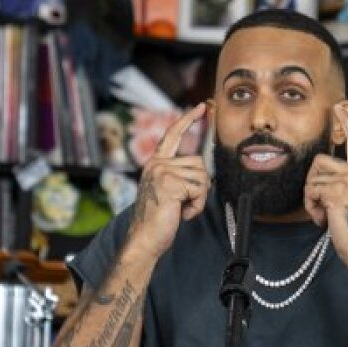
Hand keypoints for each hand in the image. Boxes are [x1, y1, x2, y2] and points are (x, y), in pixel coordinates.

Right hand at [123, 103, 208, 262]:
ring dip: (197, 198)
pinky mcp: (170, 182)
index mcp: (156, 164)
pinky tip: (181, 213)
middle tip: (183, 205)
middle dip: (199, 188)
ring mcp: (162, 171)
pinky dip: (196, 206)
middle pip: (199, 163)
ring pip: (202, 177)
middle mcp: (157, 164)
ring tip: (180, 209)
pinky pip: (200, 190)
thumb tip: (203, 171)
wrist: (144, 239)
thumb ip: (179, 176)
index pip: (174, 135)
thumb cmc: (158, 221)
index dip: (189, 120)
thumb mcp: (168, 192)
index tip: (203, 107)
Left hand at [304, 105, 347, 280]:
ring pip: (312, 178)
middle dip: (313, 184)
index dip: (346, 123)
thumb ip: (342, 182)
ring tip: (326, 215)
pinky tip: (325, 221)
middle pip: (319, 161)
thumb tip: (319, 175)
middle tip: (323, 206)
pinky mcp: (338, 192)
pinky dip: (312, 209)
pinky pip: (311, 192)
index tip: (339, 108)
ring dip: (312, 200)